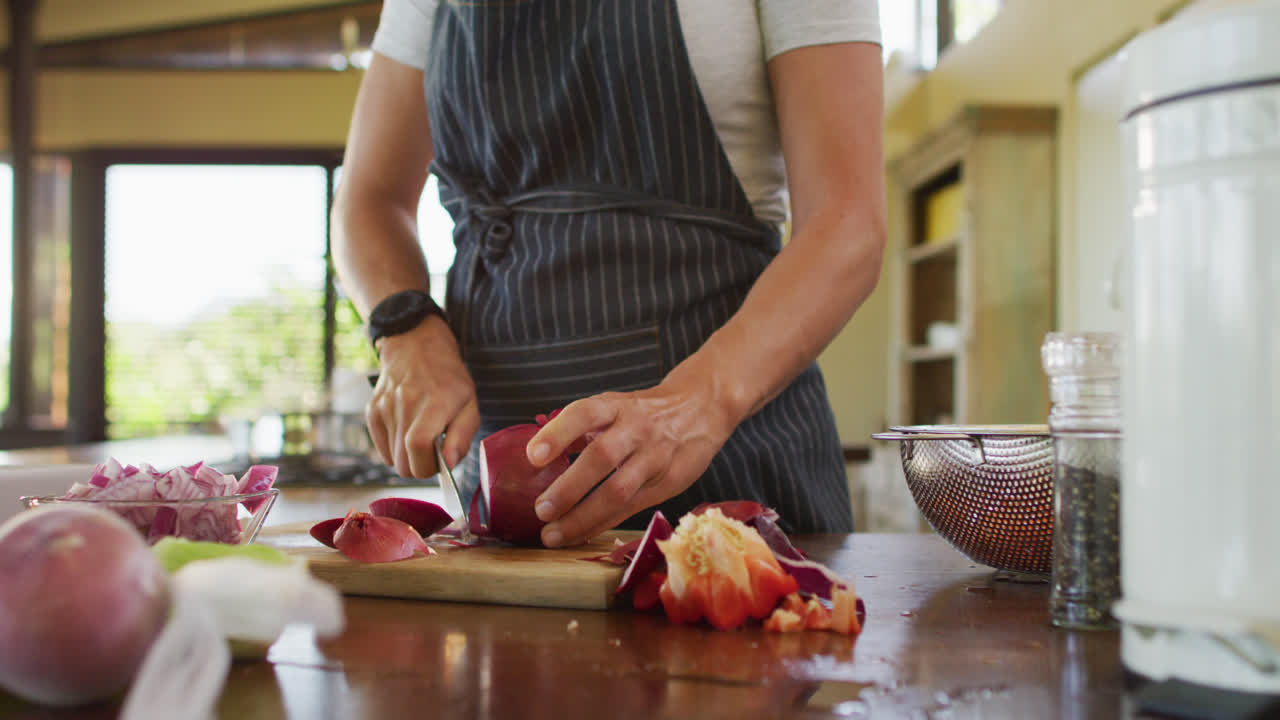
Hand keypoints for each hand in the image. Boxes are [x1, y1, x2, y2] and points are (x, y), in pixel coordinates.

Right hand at [366, 316, 480, 478]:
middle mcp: (406, 403)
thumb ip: (462, 436)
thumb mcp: (469, 404)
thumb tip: (449, 464)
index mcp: (435, 402)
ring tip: (421, 436)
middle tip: (433, 450)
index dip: (429, 465)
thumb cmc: (449, 379)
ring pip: (392, 459)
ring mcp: (385, 406)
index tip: (440, 461)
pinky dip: (394, 449)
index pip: (418, 447)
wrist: (416, 345)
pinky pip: (381, 449)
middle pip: (403, 463)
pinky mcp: (372, 410)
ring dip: (408, 457)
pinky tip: (407, 431)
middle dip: (420, 466)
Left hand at [525, 361, 740, 546]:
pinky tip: (580, 534)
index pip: (585, 414)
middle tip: (541, 510)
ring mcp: (654, 457)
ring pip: (618, 490)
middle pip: (602, 457)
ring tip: (553, 534)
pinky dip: (603, 523)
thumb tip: (538, 452)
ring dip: (583, 516)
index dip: (558, 434)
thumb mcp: (615, 406)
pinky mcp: (668, 482)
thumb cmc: (646, 411)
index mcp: (617, 407)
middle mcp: (636, 429)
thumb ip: (582, 428)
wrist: (702, 407)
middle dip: (569, 487)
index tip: (533, 456)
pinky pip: (632, 507)